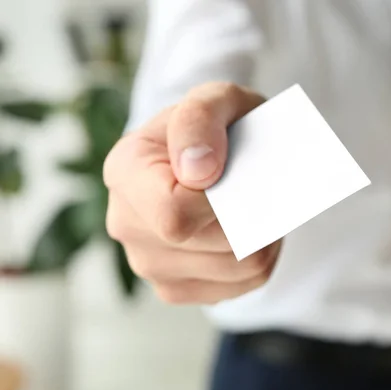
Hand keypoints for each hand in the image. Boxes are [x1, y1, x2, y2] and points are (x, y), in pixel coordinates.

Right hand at [104, 82, 281, 303]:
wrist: (206, 155)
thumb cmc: (214, 126)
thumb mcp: (215, 98)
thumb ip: (200, 119)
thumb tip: (197, 171)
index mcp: (124, 172)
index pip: (175, 215)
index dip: (220, 202)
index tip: (236, 176)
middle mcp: (126, 224)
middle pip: (213, 245)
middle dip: (250, 216)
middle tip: (256, 187)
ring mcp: (148, 263)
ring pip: (236, 268)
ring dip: (262, 237)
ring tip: (254, 206)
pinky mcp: (175, 287)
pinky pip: (242, 285)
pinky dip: (260, 258)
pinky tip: (249, 232)